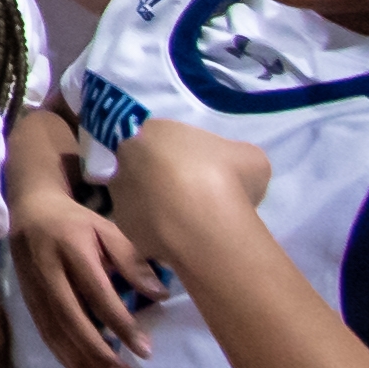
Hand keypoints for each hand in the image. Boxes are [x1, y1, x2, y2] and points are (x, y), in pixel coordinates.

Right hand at [9, 178, 163, 367]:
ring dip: (84, 366)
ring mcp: (35, 291)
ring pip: (57, 335)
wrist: (28, 210)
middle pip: (73, 322)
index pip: (98, 294)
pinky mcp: (29, 303)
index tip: (145, 350)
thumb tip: (159, 294)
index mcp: (72, 250)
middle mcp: (49, 273)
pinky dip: (68, 360)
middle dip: (100, 356)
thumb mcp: (106, 228)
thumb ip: (131, 259)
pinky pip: (48, 337)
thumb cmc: (75, 221)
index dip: (121, 324)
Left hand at [104, 121, 272, 275]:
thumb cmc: (228, 177)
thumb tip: (232, 170)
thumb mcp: (248, 156)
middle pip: (144, 164)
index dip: (182, 155)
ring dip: (155, 205)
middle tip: (192, 196)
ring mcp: (120, 192)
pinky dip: (155, 230)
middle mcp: (129, 156)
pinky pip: (140, 224)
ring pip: (137, 195)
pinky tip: (179, 238)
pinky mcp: (122, 225)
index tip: (200, 170)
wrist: (205, 221)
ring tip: (186, 222)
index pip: (162, 137)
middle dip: (162, 178)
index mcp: (155, 129)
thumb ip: (231, 157)